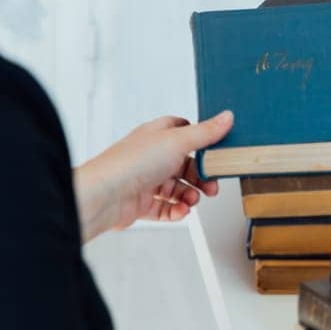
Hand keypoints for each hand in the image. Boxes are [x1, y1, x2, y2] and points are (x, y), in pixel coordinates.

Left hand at [73, 112, 231, 242]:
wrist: (104, 196)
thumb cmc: (131, 163)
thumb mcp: (178, 141)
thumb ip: (206, 133)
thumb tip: (227, 117)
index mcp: (156, 136)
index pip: (182, 131)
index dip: (200, 140)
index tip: (215, 150)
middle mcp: (150, 157)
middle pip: (184, 165)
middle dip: (200, 177)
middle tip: (211, 186)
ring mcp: (144, 180)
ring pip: (176, 188)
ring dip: (189, 196)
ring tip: (192, 201)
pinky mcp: (140, 203)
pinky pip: (164, 208)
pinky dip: (175, 211)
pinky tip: (181, 212)